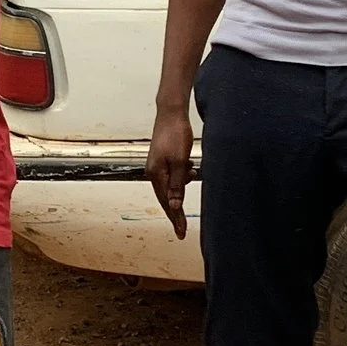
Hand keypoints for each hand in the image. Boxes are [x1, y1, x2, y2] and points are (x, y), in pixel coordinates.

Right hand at [147, 105, 195, 239]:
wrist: (172, 113)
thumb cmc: (175, 134)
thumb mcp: (180, 162)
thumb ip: (177, 184)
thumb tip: (174, 205)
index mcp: (156, 174)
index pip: (166, 202)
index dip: (175, 218)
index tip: (180, 232)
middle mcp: (154, 172)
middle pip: (165, 197)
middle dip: (175, 211)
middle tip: (182, 228)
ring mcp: (157, 165)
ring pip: (170, 185)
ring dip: (181, 186)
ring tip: (192, 173)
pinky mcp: (163, 159)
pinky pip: (172, 175)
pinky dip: (182, 176)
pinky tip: (190, 168)